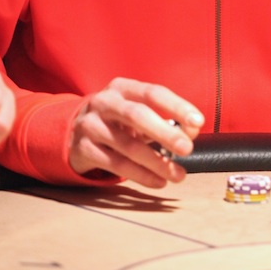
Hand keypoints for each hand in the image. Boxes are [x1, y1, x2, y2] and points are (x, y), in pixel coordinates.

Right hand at [69, 77, 204, 187]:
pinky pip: (116, 165)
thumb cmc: (116, 120)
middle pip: (137, 115)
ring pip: (127, 146)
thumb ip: (164, 119)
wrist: (72, 131)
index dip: (177, 106)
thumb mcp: (136, 111)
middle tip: (187, 148)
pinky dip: (141, 175)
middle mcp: (104, 103)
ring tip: (178, 174)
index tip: (198, 122)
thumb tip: (192, 131)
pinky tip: (158, 181)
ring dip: (157, 162)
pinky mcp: (84, 149)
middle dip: (164, 133)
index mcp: (122, 88)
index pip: (153, 93)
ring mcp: (91, 125)